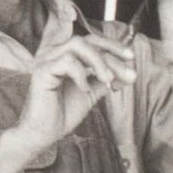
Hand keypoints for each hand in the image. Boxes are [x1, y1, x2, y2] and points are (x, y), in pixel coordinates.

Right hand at [6, 33, 136, 163]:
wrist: (45, 133)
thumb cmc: (63, 113)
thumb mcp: (92, 92)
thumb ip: (106, 80)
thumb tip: (129, 72)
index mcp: (65, 55)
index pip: (92, 41)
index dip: (113, 46)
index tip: (131, 57)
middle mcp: (54, 53)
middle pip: (87, 39)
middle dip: (110, 50)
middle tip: (128, 64)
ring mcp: (46, 60)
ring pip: (78, 45)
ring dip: (98, 61)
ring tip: (107, 79)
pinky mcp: (41, 70)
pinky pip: (67, 61)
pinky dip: (81, 74)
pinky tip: (84, 89)